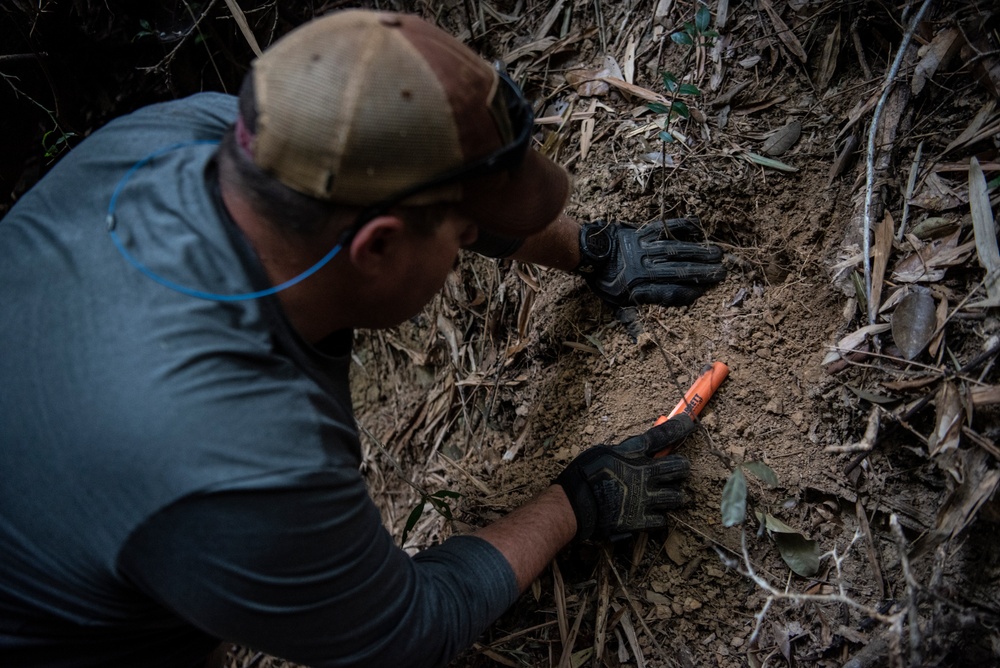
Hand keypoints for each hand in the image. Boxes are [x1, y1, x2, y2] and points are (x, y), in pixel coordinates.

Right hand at [554, 415, 694, 541]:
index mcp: (633, 454)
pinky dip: (659, 517)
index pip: (661, 435)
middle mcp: (644, 475)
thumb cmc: (583, 475)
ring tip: (673, 495)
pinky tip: (655, 514)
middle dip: (682, 467)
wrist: (574, 505)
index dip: (677, 427)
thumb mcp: (603, 453)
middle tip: (681, 469)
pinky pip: (661, 520)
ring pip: (676, 496)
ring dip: (676, 495)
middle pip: (678, 467)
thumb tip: (639, 449)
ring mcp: (645, 499)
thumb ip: (625, 452)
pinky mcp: (641, 520)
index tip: (688, 422)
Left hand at [576, 219, 725, 306]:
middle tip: (721, 272)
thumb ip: (629, 319)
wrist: (588, 252)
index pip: (669, 292)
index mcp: (639, 287)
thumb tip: (639, 341)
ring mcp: (645, 248)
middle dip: (702, 272)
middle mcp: (645, 267)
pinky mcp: (643, 232)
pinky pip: (665, 228)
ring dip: (698, 251)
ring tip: (716, 254)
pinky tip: (698, 228)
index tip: (704, 293)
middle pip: (678, 270)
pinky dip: (682, 226)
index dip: (688, 293)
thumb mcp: (614, 304)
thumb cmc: (603, 281)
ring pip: (676, 249)